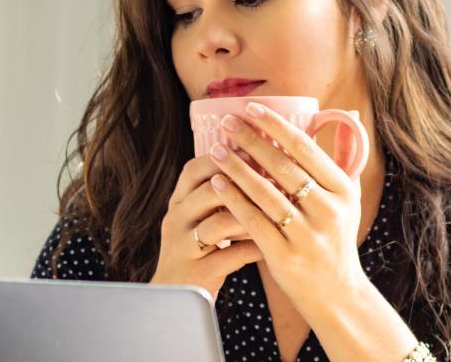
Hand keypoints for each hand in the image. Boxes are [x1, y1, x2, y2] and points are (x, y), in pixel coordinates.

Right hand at [148, 155, 263, 301]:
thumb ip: (217, 195)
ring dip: (251, 216)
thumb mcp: (198, 218)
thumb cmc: (197, 251)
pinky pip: (229, 256)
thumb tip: (258, 163)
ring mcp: (183, 247)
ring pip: (218, 223)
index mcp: (177, 203)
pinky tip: (271, 246)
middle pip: (207, 191)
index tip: (254, 153)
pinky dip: (252, 248)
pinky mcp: (196, 273)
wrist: (174, 297)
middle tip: (275, 182)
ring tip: (277, 214)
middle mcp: (175, 220)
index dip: (224, 158)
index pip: (194, 169)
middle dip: (244, 184)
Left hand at [206, 102, 368, 312]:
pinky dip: (234, 199)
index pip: (306, 149)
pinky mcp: (285, 255)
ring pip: (265, 193)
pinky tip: (216, 183)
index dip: (276, 126)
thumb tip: (350, 115)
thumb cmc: (335, 240)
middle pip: (283, 167)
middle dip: (252, 141)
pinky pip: (253, 221)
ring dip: (237, 167)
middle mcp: (328, 210)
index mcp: (343, 191)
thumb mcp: (348, 201)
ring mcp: (307, 234)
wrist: (336, 294)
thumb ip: (342, 162)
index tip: (252, 109)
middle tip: (227, 123)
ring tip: (216, 149)